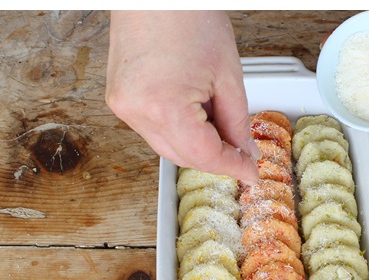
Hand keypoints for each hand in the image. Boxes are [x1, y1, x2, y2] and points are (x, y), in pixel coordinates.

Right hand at [106, 11, 257, 182]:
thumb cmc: (187, 17)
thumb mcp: (227, 74)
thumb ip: (236, 120)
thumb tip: (243, 150)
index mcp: (163, 106)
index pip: (202, 155)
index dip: (231, 167)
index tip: (250, 172)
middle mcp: (135, 111)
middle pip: (180, 156)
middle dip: (213, 157)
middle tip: (241, 151)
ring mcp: (122, 106)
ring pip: (165, 144)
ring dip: (194, 142)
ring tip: (215, 115)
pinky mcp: (118, 99)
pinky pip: (151, 127)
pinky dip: (175, 127)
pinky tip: (192, 107)